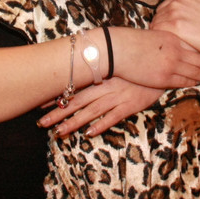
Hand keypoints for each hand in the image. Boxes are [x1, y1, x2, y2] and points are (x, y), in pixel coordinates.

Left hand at [37, 77, 162, 136]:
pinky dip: (101, 125)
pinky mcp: (130, 105)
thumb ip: (99, 71)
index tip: (40, 104)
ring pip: (91, 112)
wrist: (159, 65)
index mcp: (99, 78)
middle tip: (41, 123)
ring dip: (74, 122)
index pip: (73, 89)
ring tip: (59, 132)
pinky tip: (90, 133)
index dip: (56, 98)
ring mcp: (116, 97)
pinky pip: (113, 117)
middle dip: (58, 113)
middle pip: (76, 102)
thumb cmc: (135, 65)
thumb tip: (81, 74)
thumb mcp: (115, 65)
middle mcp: (104, 88)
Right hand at [109, 26, 199, 88]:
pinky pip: (185, 81)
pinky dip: (194, 82)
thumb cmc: (132, 42)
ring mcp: (171, 65)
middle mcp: (176, 50)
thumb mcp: (155, 34)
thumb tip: (179, 44)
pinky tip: (199, 83)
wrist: (117, 50)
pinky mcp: (164, 78)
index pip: (198, 45)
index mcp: (174, 37)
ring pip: (196, 72)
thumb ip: (170, 39)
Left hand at [152, 0, 199, 61]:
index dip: (168, 19)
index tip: (175, 28)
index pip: (164, 7)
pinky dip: (162, 39)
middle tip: (173, 37)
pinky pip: (158, 33)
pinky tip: (171, 45)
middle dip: (163, 26)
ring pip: (156, 24)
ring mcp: (174, 14)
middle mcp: (176, 2)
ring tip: (172, 42)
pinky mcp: (174, 28)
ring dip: (161, 34)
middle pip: (158, 16)